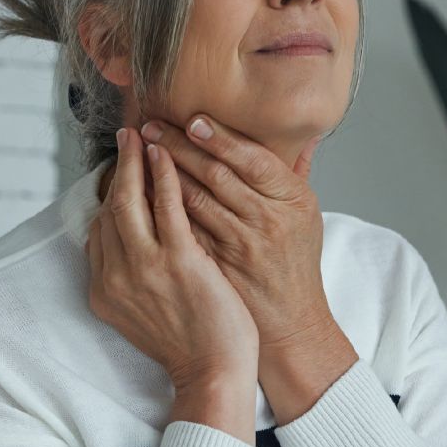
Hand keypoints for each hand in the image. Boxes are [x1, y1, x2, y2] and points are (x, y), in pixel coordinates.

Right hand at [86, 126, 258, 396]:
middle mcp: (114, 277)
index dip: (109, 199)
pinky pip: (165, 204)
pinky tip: (166, 154)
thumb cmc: (191, 347)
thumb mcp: (144, 317)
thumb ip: (131, 282)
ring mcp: (143, 268)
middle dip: (115, 169)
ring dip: (134, 160)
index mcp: (103, 292)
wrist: (214, 374)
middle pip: (107, 210)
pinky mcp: (176, 260)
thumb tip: (132, 252)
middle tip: (125, 139)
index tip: (121, 176)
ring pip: (128, 199)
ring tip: (141, 134)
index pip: (98, 232)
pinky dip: (162, 173)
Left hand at [136, 114, 332, 354]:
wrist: (290, 325)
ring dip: (161, 173)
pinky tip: (139, 193)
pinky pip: (177, 231)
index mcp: (292, 200)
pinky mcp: (211, 267)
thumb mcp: (307, 216)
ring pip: (190, 201)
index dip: (220, 138)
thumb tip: (303, 135)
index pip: (252, 158)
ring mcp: (237, 245)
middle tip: (152, 127)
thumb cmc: (296, 266)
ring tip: (139, 152)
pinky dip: (157, 210)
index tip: (193, 120)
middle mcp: (266, 220)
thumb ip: (297, 173)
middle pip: (215, 174)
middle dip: (178, 146)